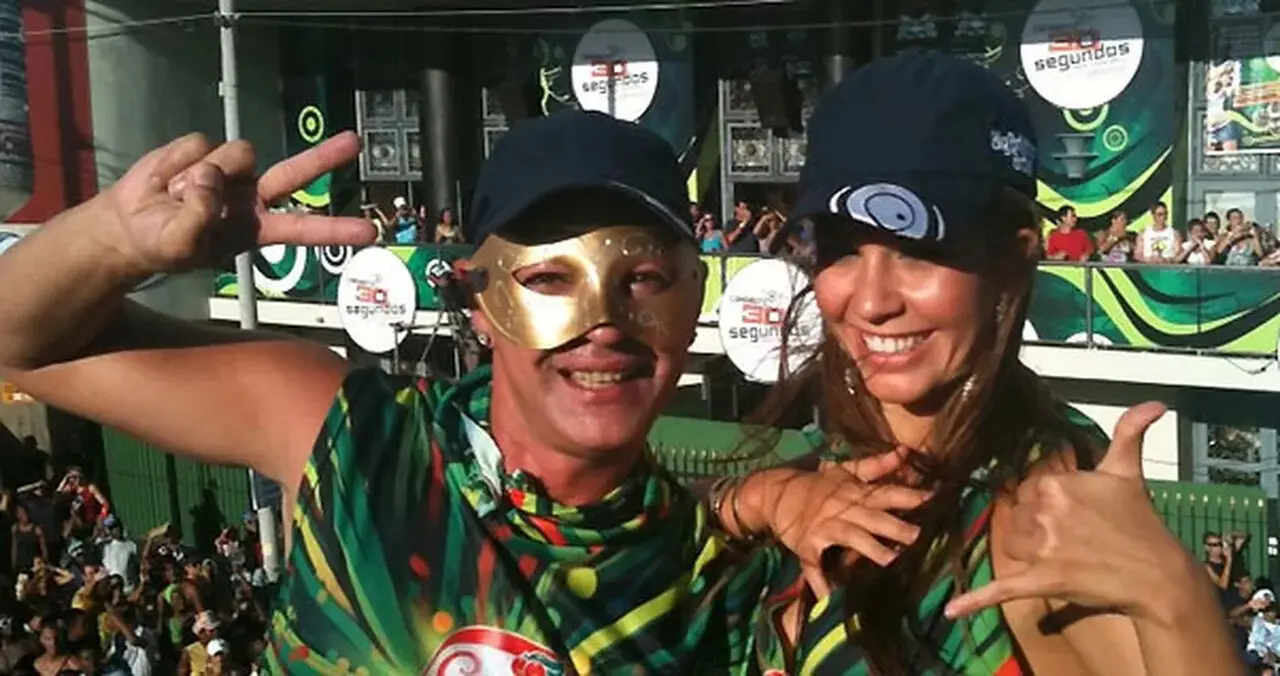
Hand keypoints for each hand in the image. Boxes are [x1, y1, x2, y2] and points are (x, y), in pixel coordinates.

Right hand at [93, 132, 374, 277]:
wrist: (126, 226)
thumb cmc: (162, 245)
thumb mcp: (182, 246)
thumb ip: (200, 217)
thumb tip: (212, 178)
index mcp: (257, 228)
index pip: (303, 228)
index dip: (335, 230)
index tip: (370, 232)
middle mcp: (252, 196)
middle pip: (295, 172)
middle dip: (325, 157)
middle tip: (356, 142)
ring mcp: (231, 171)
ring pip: (236, 155)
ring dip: (201, 174)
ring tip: (177, 195)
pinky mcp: (205, 149)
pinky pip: (198, 145)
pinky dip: (177, 162)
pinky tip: (167, 178)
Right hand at [739, 449, 929, 596]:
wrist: (775, 492)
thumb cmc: (818, 484)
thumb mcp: (846, 470)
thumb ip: (877, 465)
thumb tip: (906, 451)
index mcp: (854, 492)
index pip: (885, 492)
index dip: (907, 495)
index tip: (931, 498)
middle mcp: (842, 509)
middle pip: (872, 517)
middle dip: (894, 526)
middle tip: (918, 536)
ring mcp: (824, 528)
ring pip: (851, 538)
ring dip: (870, 548)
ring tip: (890, 559)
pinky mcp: (806, 545)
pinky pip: (814, 565)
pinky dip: (820, 581)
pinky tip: (830, 595)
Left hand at [944, 403, 1191, 621]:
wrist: (1158, 575)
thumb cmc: (1141, 522)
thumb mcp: (1128, 473)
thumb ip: (1130, 433)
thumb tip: (1155, 403)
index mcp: (1055, 484)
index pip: (1026, 490)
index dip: (1044, 503)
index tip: (1071, 513)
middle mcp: (1043, 513)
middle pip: (1017, 518)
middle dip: (1037, 527)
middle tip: (1074, 538)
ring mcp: (1042, 549)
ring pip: (1012, 547)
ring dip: (1029, 554)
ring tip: (1067, 557)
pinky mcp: (1042, 581)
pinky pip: (1002, 589)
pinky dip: (975, 601)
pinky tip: (953, 612)